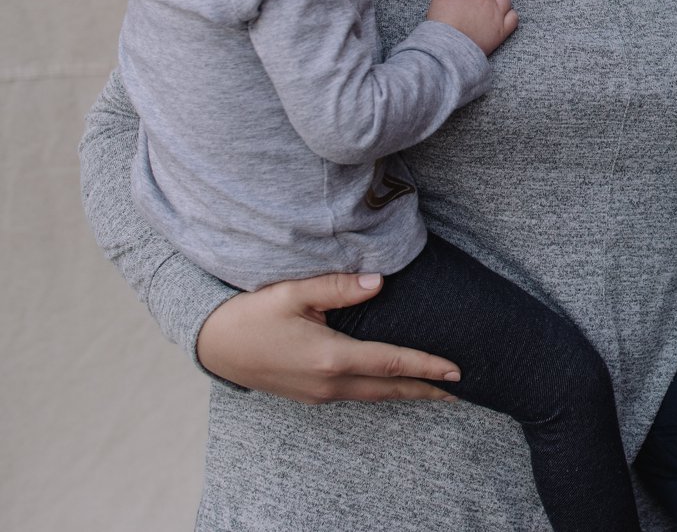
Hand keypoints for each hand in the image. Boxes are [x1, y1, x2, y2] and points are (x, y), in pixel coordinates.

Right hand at [196, 272, 460, 403]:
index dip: (427, 366)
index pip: (392, 363)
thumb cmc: (251, 316)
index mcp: (330, 357)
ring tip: (437, 390)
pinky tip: (392, 384)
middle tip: (462, 389)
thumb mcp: (292, 293)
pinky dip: (383, 391)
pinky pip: (357, 395)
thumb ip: (337, 287)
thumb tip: (379, 281)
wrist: (214, 346)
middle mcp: (329, 383)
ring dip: (407, 392)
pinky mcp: (310, 395)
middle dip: (428, 389)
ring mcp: (319, 394)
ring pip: (374, 395)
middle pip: (390, 388)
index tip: (457, 370)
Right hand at [426, 0, 516, 53]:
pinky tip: (501, 20)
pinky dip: (509, 16)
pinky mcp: (503, 29)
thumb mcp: (436, 0)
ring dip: (498, 2)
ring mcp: (496, 13)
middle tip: (473, 8)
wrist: (449, 48)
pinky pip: (514, 17)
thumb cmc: (441, 25)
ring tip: (489, 11)